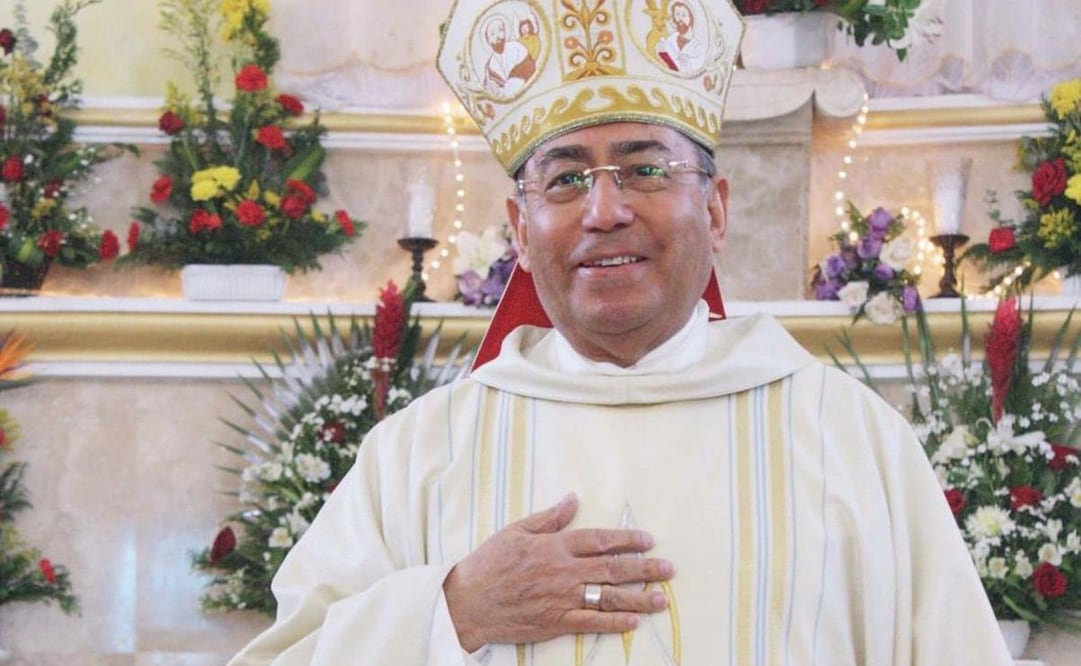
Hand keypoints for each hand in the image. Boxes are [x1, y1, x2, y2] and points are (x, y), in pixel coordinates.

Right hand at [442, 493, 673, 651]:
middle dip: (644, 568)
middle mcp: (563, 571)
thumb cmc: (489, 563)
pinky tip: (633, 622)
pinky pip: (592, 622)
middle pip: (612, 569)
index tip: (648, 540)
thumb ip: (549, 517)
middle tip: (668, 568)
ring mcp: (562, 598)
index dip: (626, 539)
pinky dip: (614, 623)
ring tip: (661, 599)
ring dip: (638, 598)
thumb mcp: (517, 530)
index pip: (599, 540)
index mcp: (555, 546)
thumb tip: (573, 499)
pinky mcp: (556, 621)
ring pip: (608, 597)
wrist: (469, 601)